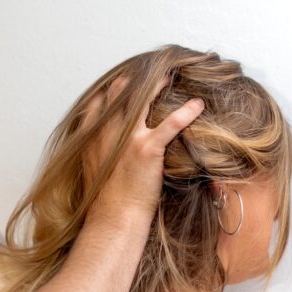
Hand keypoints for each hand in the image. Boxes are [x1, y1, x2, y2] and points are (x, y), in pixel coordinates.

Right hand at [82, 77, 204, 218]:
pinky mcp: (147, 148)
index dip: (113, 90)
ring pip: (143, 100)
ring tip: (168, 77)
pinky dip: (187, 112)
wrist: (114, 218)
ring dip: (157, 86)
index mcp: (93, 137)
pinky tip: (198, 104)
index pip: (100, 102)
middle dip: (133, 81)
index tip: (124, 83)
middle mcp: (108, 132)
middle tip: (148, 73)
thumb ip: (101, 152)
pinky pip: (171, 124)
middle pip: (119, 93)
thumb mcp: (95, 170)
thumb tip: (112, 148)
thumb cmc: (108, 200)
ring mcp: (128, 138)